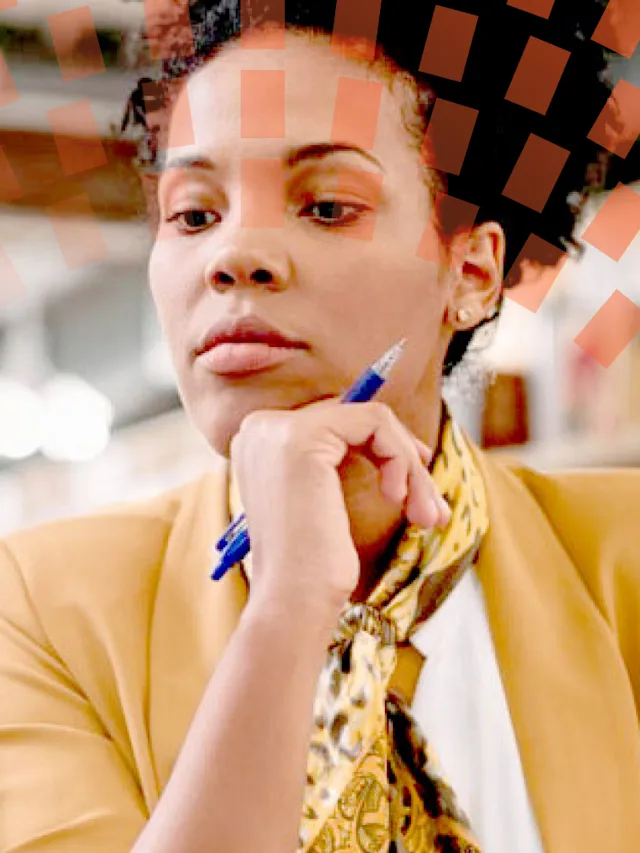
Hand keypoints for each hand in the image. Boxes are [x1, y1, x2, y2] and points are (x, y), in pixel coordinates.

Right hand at [230, 398, 449, 624]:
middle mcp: (261, 428)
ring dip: (410, 467)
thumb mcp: (324, 502)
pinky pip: (375, 423)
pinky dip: (401, 459)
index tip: (416, 481)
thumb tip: (400, 438)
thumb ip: (340, 460)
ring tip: (426, 513)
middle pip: (354, 418)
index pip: (335, 422)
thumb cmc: (313, 567)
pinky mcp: (303, 437)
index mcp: (260, 442)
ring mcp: (278, 429)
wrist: (293, 602)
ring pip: (372, 420)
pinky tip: (397, 498)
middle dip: (404, 460)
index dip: (383, 446)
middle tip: (433, 508)